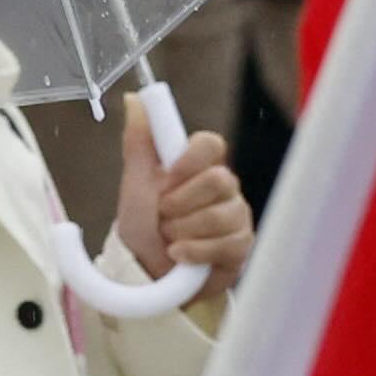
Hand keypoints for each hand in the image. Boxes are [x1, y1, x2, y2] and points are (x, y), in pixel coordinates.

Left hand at [118, 121, 253, 285]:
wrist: (147, 275)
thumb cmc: (143, 228)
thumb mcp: (136, 184)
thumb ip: (139, 142)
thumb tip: (134, 100)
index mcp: (197, 167)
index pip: (211, 144)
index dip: (191, 160)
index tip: (168, 175)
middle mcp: (223, 188)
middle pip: (218, 179)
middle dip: (181, 203)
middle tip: (162, 215)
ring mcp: (236, 217)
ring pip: (222, 215)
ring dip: (184, 231)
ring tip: (169, 240)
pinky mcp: (241, 246)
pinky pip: (227, 244)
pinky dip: (195, 252)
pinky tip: (181, 256)